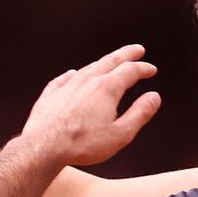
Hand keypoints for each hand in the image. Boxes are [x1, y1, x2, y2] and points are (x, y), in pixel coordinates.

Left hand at [22, 44, 160, 165]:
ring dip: (103, 63)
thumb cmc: (82, 144)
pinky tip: (73, 74)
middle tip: (136, 49)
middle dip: (126, 54)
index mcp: (107, 89)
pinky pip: (64, 78)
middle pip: (110, 61)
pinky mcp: (51, 94)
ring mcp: (67, 86)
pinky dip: (73, 74)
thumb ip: (140, 113)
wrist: (44, 147)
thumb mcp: (121, 134)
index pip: (130, 71)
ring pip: (88, 67)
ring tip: (109, 62)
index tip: (151, 69)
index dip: (143, 68)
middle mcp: (87, 81)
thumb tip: (154, 97)